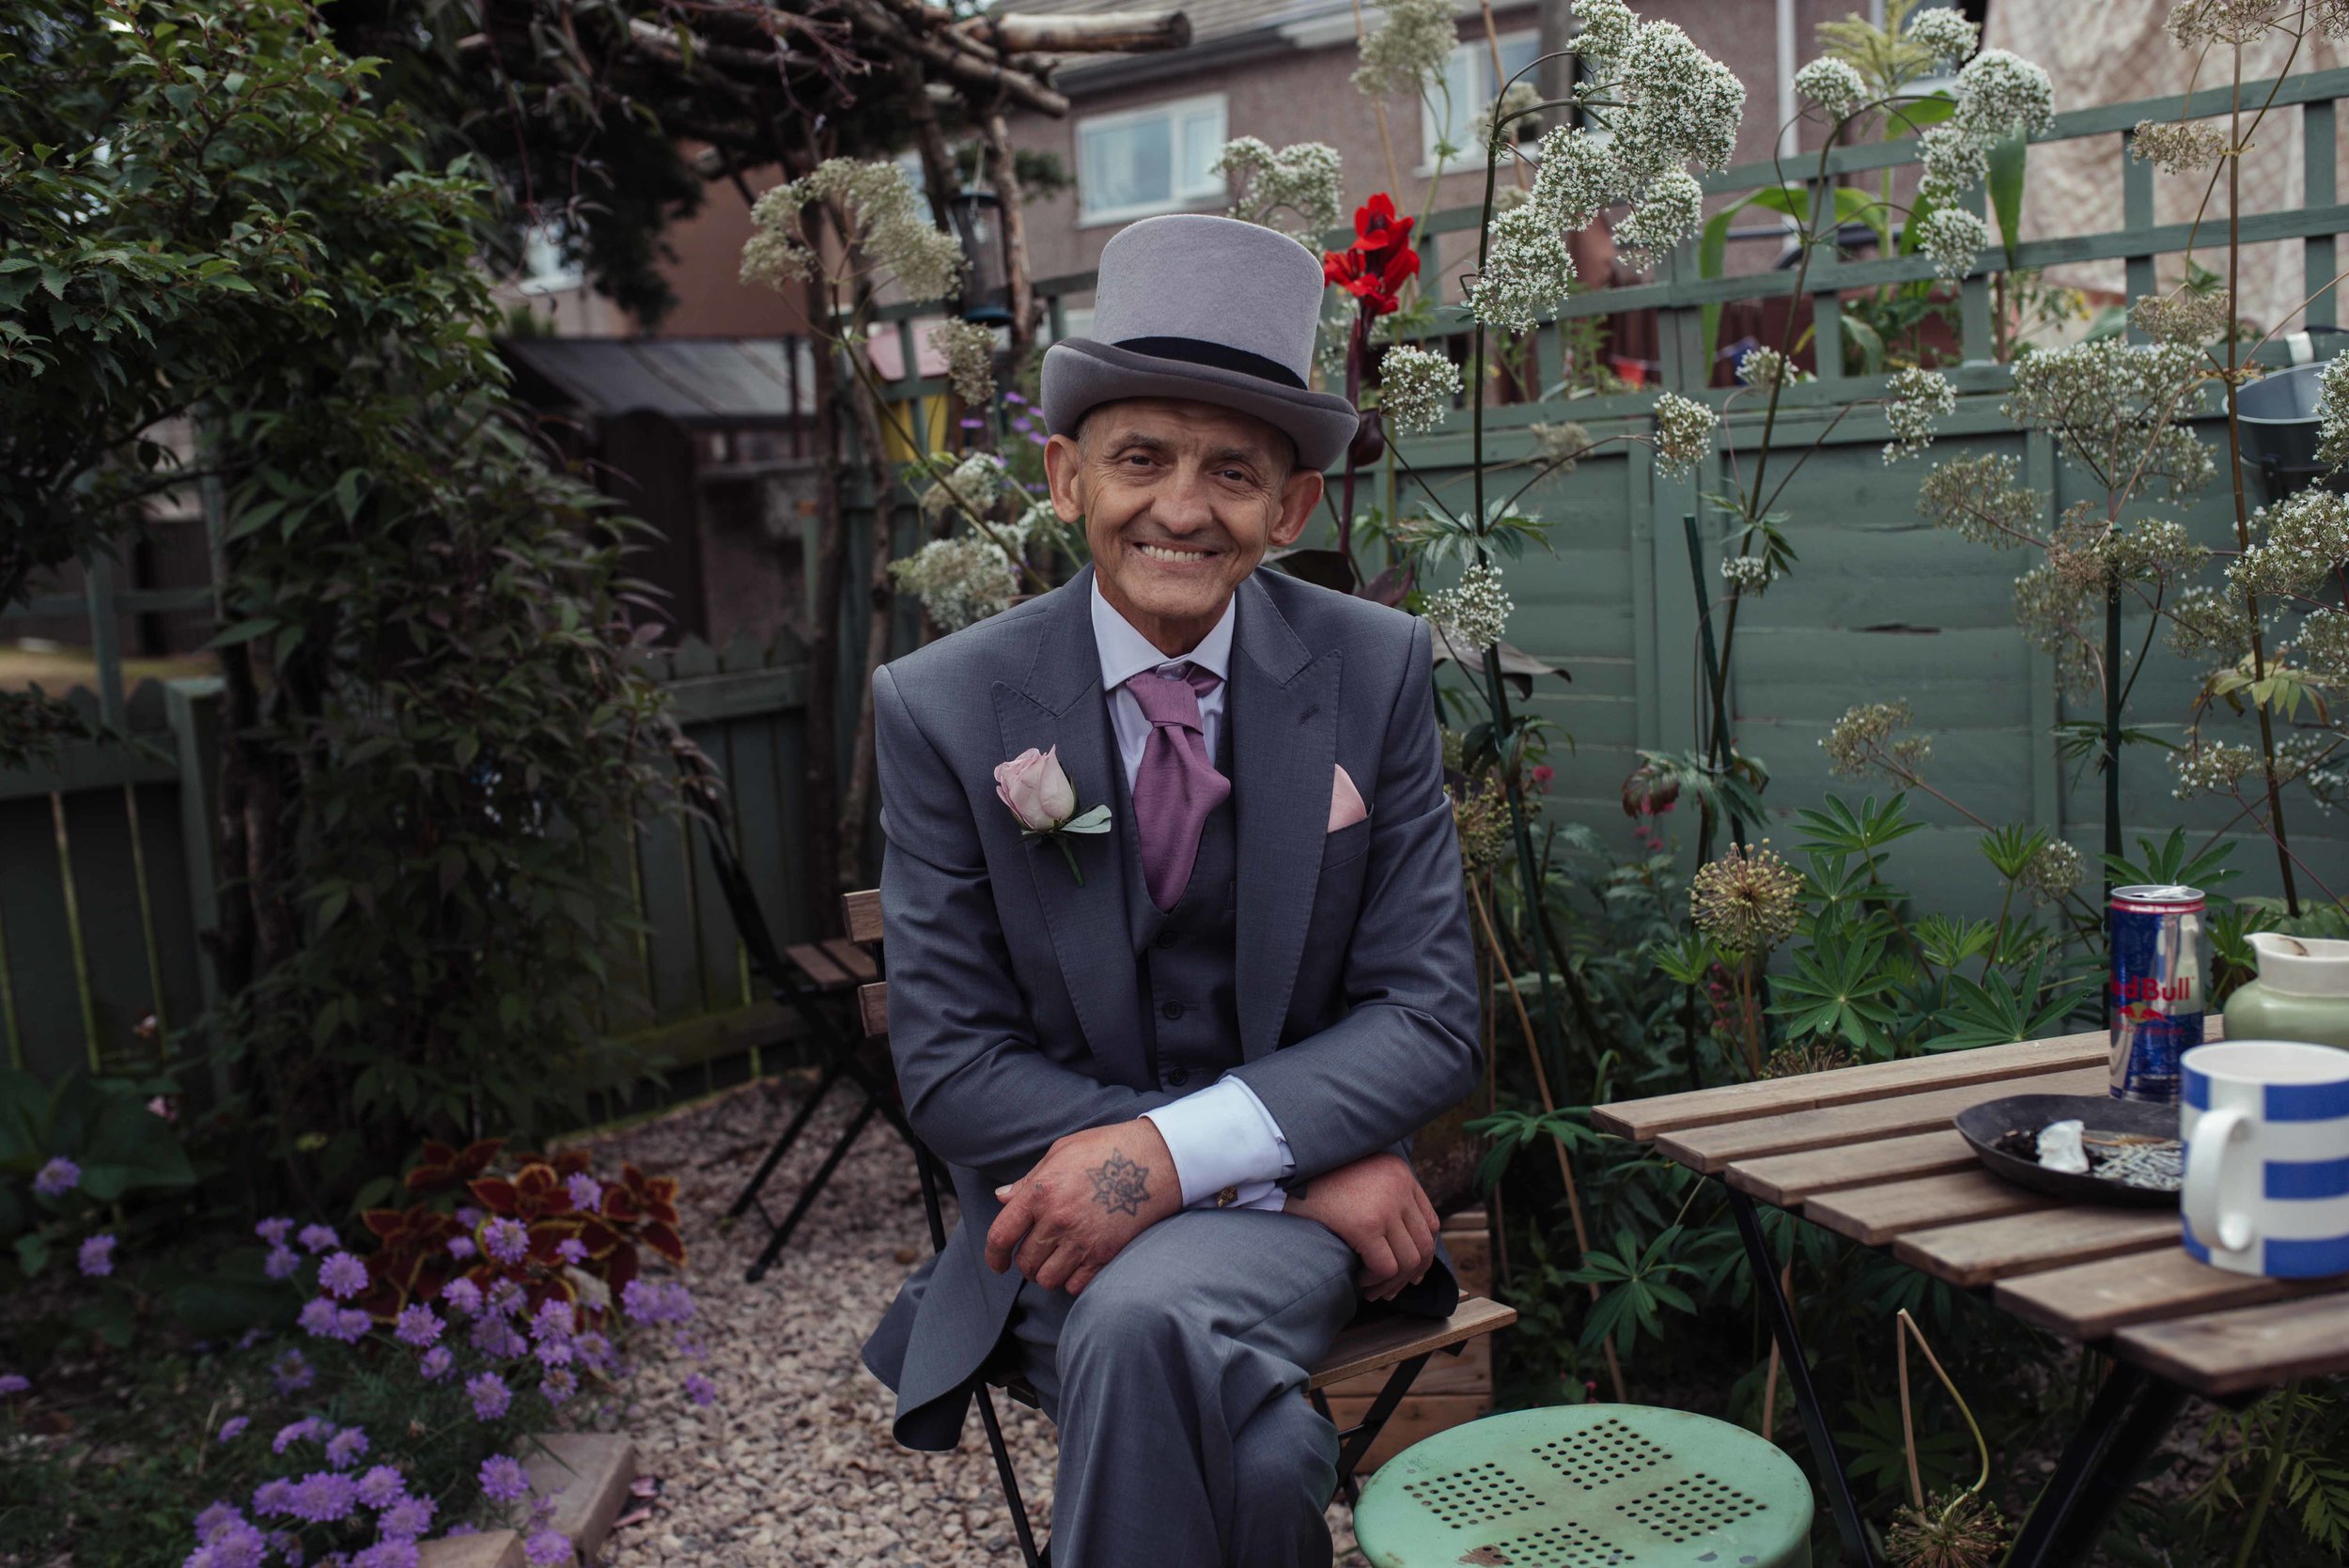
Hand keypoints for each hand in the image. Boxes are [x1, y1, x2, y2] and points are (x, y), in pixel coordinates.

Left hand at [986, 1120, 1180, 1295]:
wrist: (1154, 1159)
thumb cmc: (1106, 1149)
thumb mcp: (1061, 1152)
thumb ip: (1029, 1181)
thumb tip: (1002, 1199)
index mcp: (1041, 1192)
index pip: (1001, 1236)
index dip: (992, 1256)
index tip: (997, 1263)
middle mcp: (1057, 1220)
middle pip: (1024, 1262)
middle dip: (1025, 1263)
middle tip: (1036, 1253)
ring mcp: (1081, 1239)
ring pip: (1047, 1278)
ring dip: (1047, 1274)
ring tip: (1056, 1260)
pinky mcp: (1104, 1253)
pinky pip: (1074, 1285)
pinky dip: (1071, 1280)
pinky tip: (1077, 1265)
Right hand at [1286, 1152, 1438, 1301]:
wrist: (1285, 1169)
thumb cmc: (1316, 1179)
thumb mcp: (1360, 1176)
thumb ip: (1384, 1196)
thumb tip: (1401, 1243)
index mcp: (1400, 1172)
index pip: (1429, 1223)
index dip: (1423, 1253)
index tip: (1412, 1272)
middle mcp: (1399, 1186)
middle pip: (1424, 1244)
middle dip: (1410, 1274)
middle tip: (1390, 1290)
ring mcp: (1385, 1206)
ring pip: (1409, 1261)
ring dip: (1392, 1283)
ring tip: (1373, 1290)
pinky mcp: (1365, 1225)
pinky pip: (1386, 1268)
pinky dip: (1375, 1280)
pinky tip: (1359, 1279)